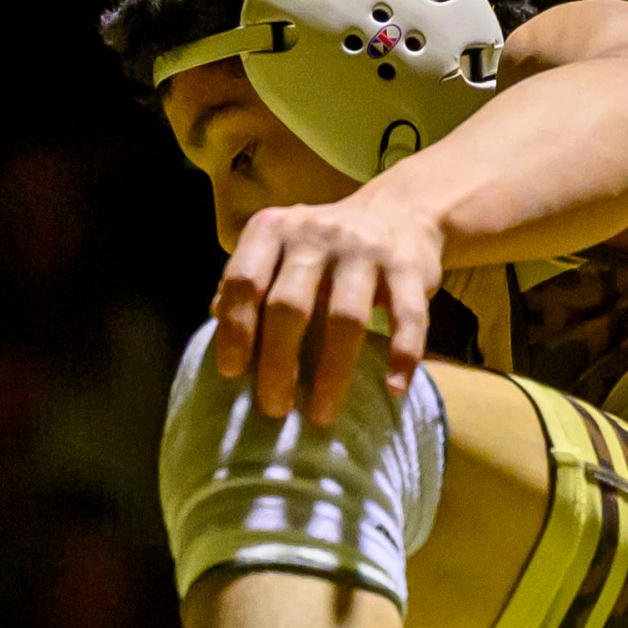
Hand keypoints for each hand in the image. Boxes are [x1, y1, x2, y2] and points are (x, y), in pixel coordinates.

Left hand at [213, 177, 443, 425]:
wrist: (398, 212)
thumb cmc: (326, 247)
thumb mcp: (281, 250)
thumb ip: (251, 280)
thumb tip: (217, 321)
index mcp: (274, 229)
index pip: (244, 280)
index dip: (235, 329)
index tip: (232, 374)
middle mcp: (316, 232)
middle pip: (289, 305)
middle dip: (278, 364)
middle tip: (274, 409)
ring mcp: (365, 248)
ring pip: (345, 318)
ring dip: (332, 374)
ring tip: (322, 414)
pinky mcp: (409, 267)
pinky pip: (407, 318)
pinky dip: (402, 357)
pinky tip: (394, 390)